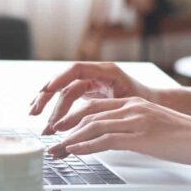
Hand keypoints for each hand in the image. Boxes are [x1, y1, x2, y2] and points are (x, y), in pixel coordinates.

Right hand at [29, 62, 156, 134]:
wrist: (155, 106)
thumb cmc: (147, 104)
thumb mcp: (130, 104)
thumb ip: (110, 107)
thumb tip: (90, 119)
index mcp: (106, 71)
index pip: (76, 69)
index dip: (60, 78)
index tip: (47, 90)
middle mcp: (95, 75)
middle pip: (64, 81)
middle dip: (47, 96)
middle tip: (35, 112)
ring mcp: (90, 84)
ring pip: (62, 93)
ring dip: (49, 107)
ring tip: (38, 119)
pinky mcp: (87, 94)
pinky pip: (67, 100)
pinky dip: (56, 111)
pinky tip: (48, 121)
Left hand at [49, 97, 190, 165]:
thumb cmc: (187, 138)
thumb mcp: (156, 127)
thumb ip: (135, 130)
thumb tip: (117, 141)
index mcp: (134, 104)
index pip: (95, 106)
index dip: (73, 117)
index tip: (59, 128)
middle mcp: (132, 108)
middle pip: (88, 113)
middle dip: (65, 126)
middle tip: (50, 139)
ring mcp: (135, 121)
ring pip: (93, 126)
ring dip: (70, 139)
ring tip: (56, 150)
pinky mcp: (140, 136)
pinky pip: (105, 139)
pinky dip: (86, 145)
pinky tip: (74, 150)